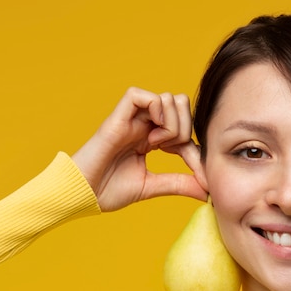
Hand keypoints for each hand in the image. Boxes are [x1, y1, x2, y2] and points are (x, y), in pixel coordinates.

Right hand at [72, 87, 206, 211]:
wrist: (82, 195)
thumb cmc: (109, 191)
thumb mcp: (153, 187)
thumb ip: (180, 183)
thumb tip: (208, 190)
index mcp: (152, 138)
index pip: (186, 130)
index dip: (196, 150)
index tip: (200, 174)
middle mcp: (144, 124)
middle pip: (181, 104)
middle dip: (187, 128)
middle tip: (174, 151)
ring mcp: (131, 119)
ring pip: (167, 98)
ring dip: (172, 122)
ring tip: (158, 145)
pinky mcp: (117, 117)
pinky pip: (140, 95)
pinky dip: (155, 109)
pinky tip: (154, 135)